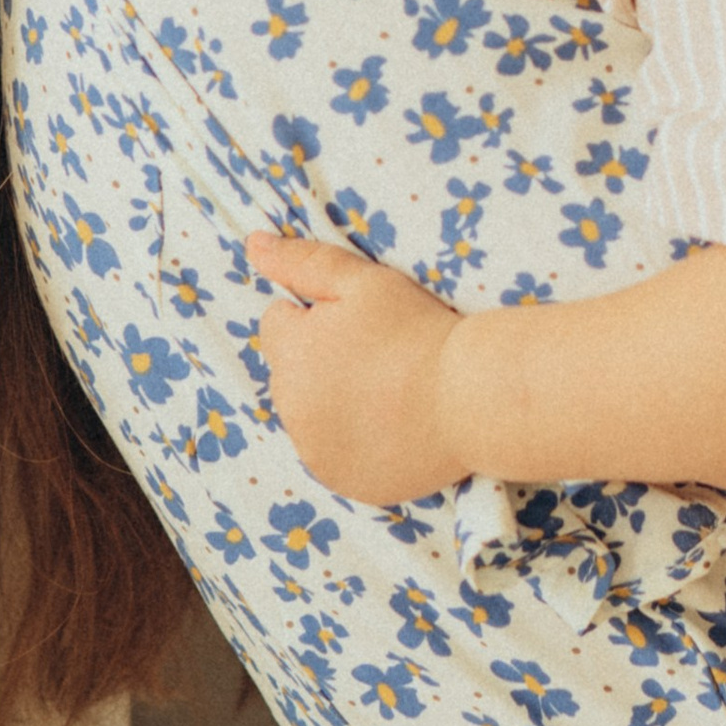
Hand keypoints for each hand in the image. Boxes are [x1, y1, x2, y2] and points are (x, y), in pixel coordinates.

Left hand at [248, 229, 465, 501]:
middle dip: (317, 362)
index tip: (361, 324)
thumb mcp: (363, 282)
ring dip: (330, 405)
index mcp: (290, 354)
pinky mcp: (342, 481)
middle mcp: (291, 408)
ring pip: (308, 416)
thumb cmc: (420, 331)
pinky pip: (332, 456)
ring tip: (385, 394)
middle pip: (289, 373)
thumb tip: (253, 244)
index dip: (317, 317)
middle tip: (378, 359)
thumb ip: (302, 262)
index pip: (277, 325)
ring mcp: (315, 451)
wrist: (472, 397)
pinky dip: (350, 444)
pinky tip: (387, 428)